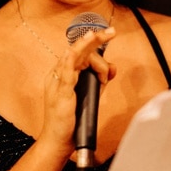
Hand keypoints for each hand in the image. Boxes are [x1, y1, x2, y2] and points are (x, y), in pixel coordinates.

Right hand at [37, 27, 116, 150]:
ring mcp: (58, 82)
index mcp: (64, 73)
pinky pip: (64, 72)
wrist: (59, 139)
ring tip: (98, 35)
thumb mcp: (91, 94)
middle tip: (111, 31)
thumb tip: (112, 67)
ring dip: (87, 46)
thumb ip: (101, 80)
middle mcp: (59, 74)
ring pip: (73, 57)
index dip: (96, 48)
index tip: (109, 48)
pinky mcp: (60, 92)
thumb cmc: (73, 117)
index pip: (80, 54)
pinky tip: (73, 52)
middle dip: (95, 39)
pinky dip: (69, 60)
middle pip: (77, 51)